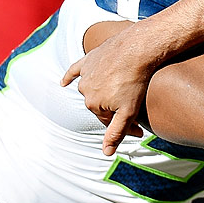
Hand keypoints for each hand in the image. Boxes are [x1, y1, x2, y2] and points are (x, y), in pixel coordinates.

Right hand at [61, 25, 160, 155]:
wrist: (136, 48)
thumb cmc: (135, 81)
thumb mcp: (128, 111)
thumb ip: (116, 132)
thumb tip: (106, 153)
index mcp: (93, 104)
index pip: (108, 120)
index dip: (124, 126)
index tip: (140, 129)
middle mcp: (84, 90)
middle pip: (101, 104)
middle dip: (115, 109)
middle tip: (134, 107)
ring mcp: (85, 74)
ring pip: (93, 88)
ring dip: (102, 92)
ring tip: (119, 90)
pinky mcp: (88, 59)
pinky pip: (75, 70)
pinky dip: (70, 76)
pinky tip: (63, 82)